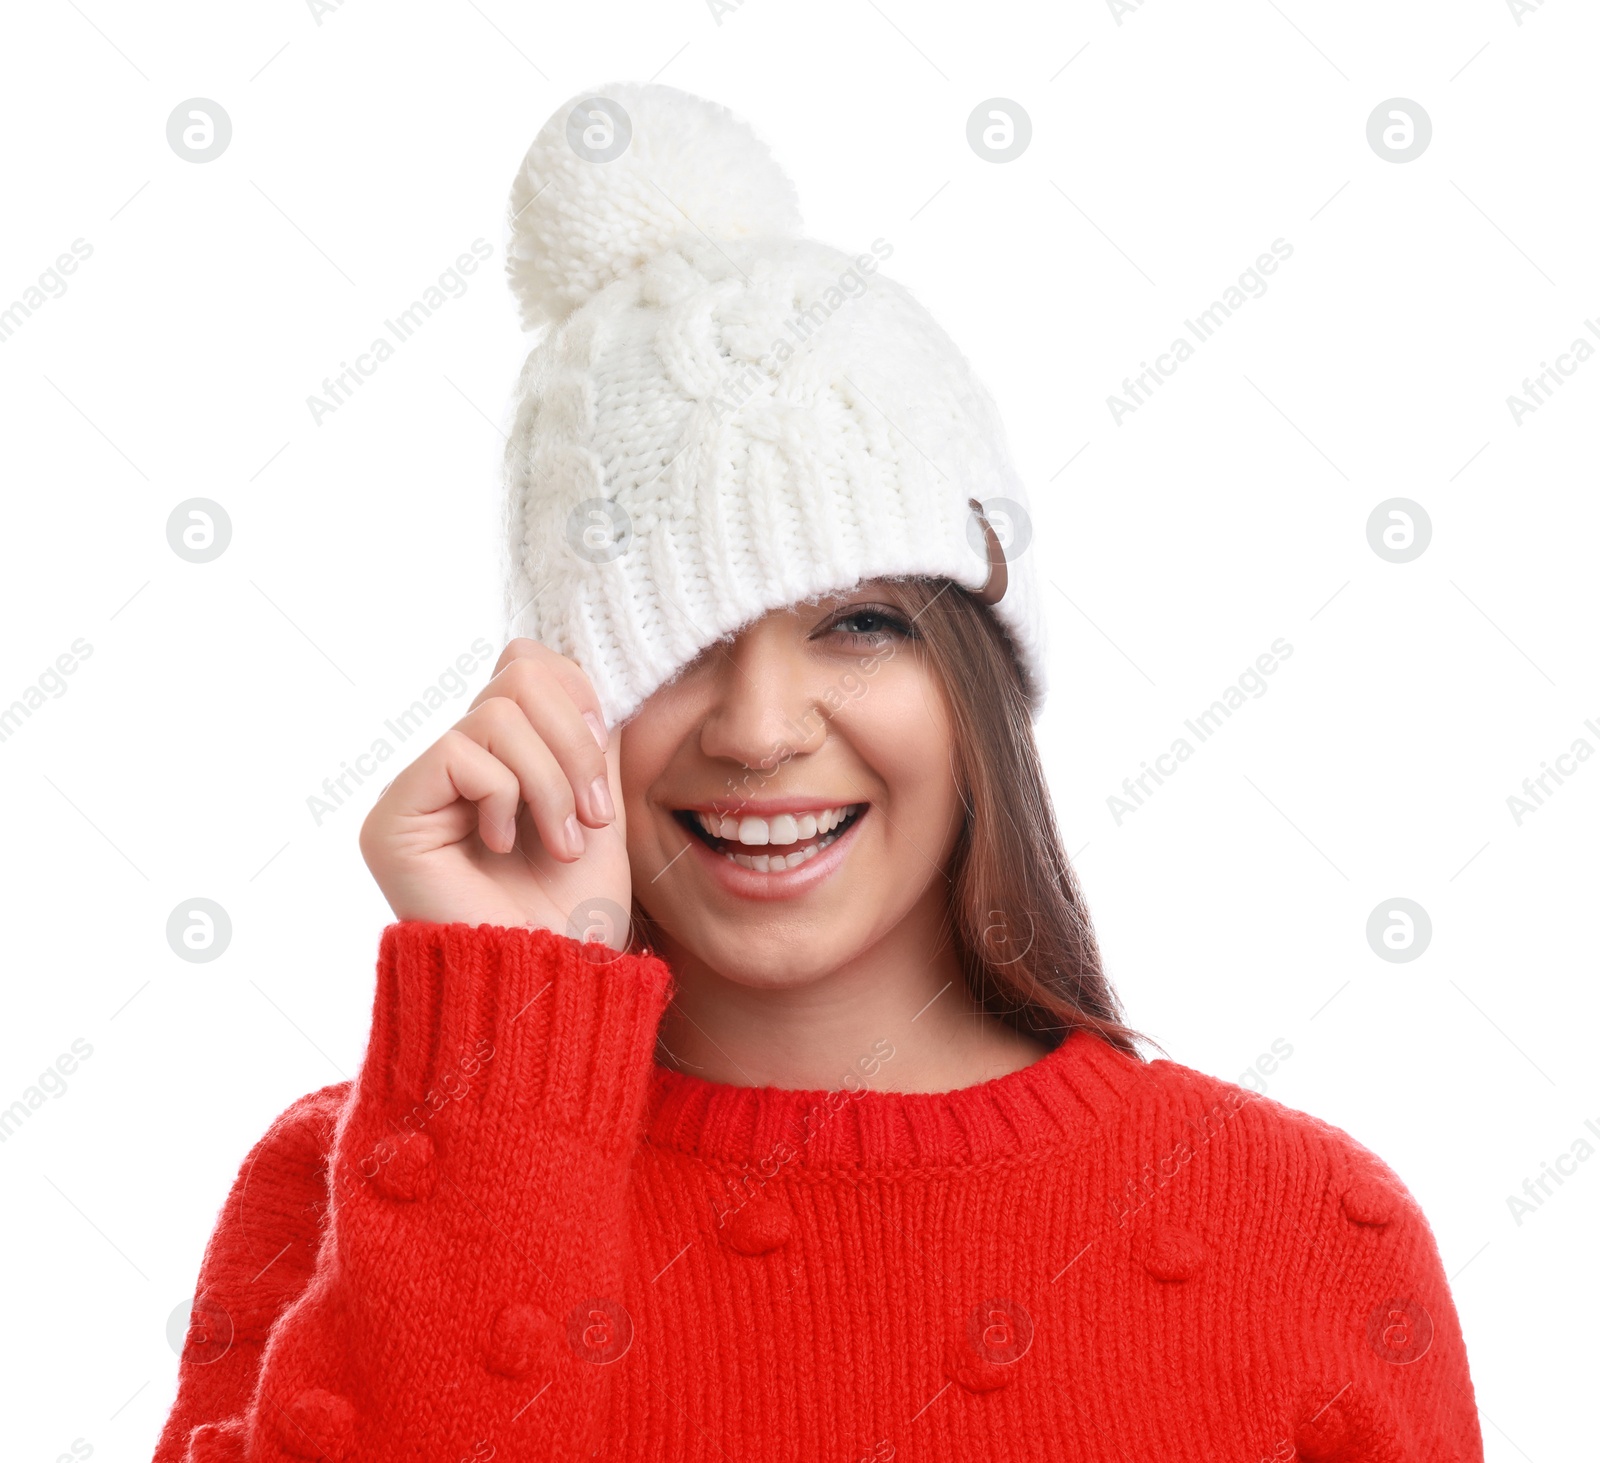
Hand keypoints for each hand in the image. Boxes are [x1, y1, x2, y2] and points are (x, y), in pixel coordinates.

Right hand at [359, 641, 630, 942]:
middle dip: (575, 743)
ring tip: (561, 842)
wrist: (555, 984)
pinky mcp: (393, 818)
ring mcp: (418, 790)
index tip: (603, 769)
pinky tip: (506, 849)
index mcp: (500, 756)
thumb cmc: (578, 913)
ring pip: (496, 712)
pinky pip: (460, 753)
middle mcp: (451, 766)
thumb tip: (576, 663)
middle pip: (517, 674)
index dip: (579, 699)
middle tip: (592, 814)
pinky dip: (506, 798)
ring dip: (550, 782)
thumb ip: (584, 735)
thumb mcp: (598, 804)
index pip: (528, 664)